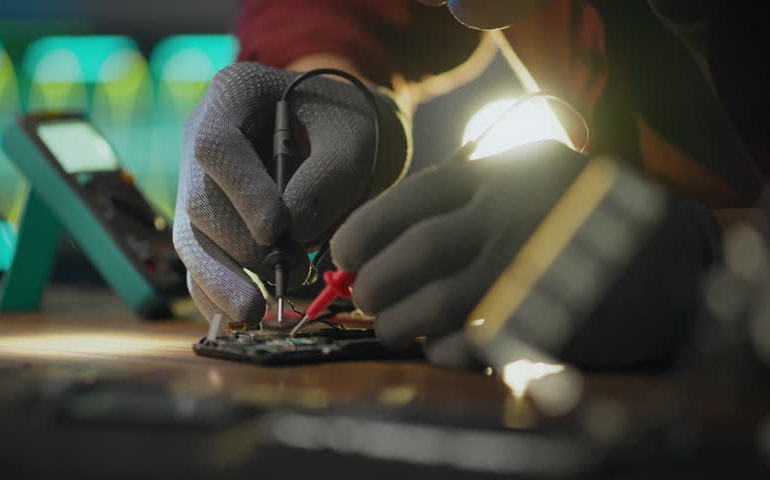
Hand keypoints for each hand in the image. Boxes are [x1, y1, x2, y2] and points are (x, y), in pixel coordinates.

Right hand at [174, 62, 409, 324]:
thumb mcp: (354, 137)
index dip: (242, 193)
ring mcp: (200, 184)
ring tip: (255, 312)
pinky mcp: (209, 225)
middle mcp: (202, 139)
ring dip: (222, 281)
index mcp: (232, 96)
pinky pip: (202, 264)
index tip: (276, 230)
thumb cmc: (350, 124)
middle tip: (290, 274)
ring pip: (192, 240)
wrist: (345, 131)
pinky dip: (218, 295)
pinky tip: (237, 320)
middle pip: (200, 201)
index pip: (217, 147)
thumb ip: (327, 180)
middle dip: (242, 246)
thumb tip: (290, 236)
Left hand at [332, 141, 719, 368]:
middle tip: (364, 294)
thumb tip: (382, 236)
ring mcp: (529, 277)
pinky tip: (441, 346)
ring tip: (390, 325)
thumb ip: (468, 195)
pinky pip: (467, 348)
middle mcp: (512, 223)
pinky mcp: (543, 328)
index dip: (364, 229)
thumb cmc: (584, 216)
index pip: (410, 199)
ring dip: (396, 322)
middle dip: (372, 282)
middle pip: (413, 255)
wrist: (675, 262)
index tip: (344, 253)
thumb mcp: (533, 175)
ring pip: (431, 307)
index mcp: (504, 178)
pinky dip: (440, 351)